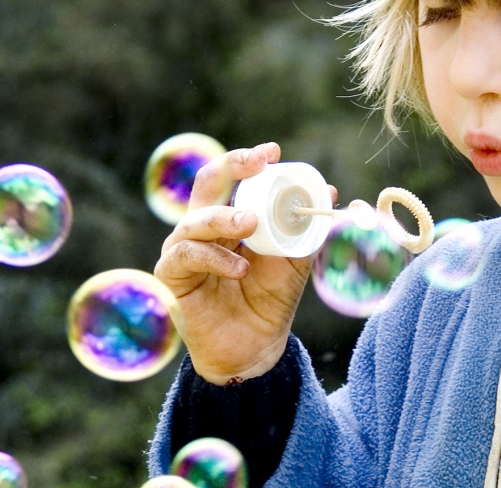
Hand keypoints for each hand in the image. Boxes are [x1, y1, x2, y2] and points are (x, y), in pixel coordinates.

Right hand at [154, 142, 336, 383]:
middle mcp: (204, 227)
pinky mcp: (172, 277)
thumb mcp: (293, 260)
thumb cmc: (270, 300)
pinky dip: (215, 257)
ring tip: (250, 224)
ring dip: (224, 217)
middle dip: (232, 167)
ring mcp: (184, 250)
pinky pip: (186, 256)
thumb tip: (329, 191)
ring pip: (194, 220)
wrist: (256, 348)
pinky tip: (240, 268)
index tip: (272, 152)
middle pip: (207, 183)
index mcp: (231, 218)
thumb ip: (304, 229)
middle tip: (258, 163)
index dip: (247, 160)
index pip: (233, 178)